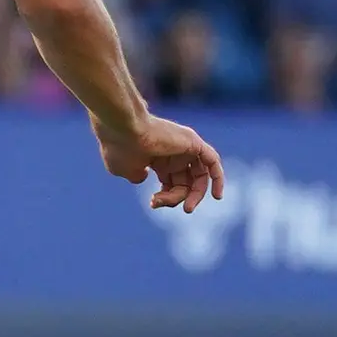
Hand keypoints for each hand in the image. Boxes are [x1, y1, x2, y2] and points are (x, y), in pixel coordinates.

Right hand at [103, 113, 223, 212]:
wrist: (122, 128)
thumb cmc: (119, 148)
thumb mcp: (124, 169)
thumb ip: (135, 176)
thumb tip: (143, 178)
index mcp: (156, 158)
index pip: (170, 183)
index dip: (165, 197)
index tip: (153, 202)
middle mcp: (172, 152)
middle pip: (184, 182)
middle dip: (176, 198)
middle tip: (163, 204)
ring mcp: (183, 146)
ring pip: (198, 176)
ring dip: (195, 195)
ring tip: (187, 208)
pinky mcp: (193, 142)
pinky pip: (212, 162)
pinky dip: (217, 178)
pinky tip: (217, 196)